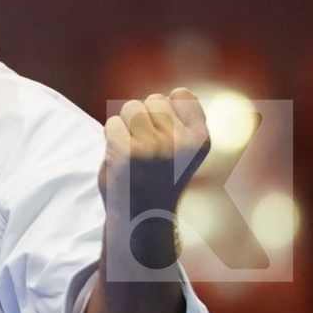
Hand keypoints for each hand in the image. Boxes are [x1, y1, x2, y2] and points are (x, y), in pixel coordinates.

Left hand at [98, 87, 210, 268]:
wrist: (140, 220)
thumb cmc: (160, 178)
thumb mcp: (184, 148)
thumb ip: (183, 119)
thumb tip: (179, 92)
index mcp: (201, 139)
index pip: (181, 94)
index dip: (168, 110)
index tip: (167, 138)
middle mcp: (180, 142)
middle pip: (153, 99)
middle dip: (146, 117)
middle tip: (148, 150)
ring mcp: (153, 146)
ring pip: (130, 107)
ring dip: (127, 125)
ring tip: (135, 153)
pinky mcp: (126, 153)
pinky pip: (112, 123)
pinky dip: (111, 137)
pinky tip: (120, 158)